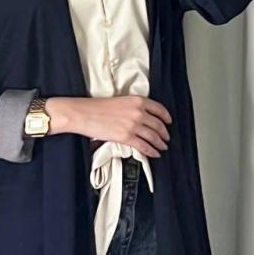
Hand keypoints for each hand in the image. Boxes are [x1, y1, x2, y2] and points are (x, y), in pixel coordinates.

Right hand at [53, 95, 172, 157]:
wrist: (84, 113)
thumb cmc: (98, 107)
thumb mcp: (121, 101)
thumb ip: (134, 107)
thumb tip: (143, 117)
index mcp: (138, 100)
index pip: (159, 109)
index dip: (166, 117)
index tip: (169, 122)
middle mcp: (139, 112)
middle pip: (158, 125)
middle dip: (164, 133)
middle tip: (166, 138)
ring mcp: (133, 125)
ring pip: (153, 136)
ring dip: (160, 144)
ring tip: (162, 147)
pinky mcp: (126, 137)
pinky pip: (144, 146)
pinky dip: (151, 151)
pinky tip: (155, 153)